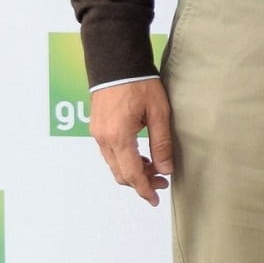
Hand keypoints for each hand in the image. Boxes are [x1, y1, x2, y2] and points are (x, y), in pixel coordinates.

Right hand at [92, 77, 176, 205]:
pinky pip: (110, 153)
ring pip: (114, 164)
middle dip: (140, 182)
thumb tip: (165, 169)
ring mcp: (98, 133)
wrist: (116, 63)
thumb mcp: (159, 113)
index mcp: (118, 137)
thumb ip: (162, 143)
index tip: (155, 199)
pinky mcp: (98, 127)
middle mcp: (103, 139)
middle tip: (161, 183)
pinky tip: (142, 155)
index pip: (131, 174)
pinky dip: (125, 159)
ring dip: (133, 171)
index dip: (144, 189)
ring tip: (155, 168)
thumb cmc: (138, 83)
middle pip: (120, 173)